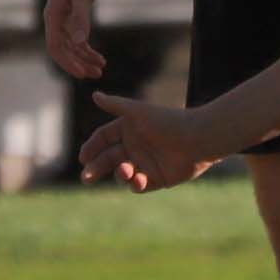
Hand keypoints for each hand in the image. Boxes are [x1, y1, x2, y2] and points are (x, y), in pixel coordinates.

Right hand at [44, 0, 105, 79]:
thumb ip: (81, 18)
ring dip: (84, 58)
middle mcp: (55, 19)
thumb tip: (80, 42)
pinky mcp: (73, 15)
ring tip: (100, 69)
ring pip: (71, 46)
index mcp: (52, 15)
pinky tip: (99, 57)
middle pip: (63, 50)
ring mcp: (64, 18)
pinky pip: (78, 37)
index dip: (67, 62)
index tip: (81, 73)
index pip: (55, 47)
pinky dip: (87, 48)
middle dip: (78, 64)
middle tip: (95, 75)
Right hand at [81, 92, 215, 193]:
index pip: (103, 138)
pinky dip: (136, 184)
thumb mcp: (138, 112)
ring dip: (119, 174)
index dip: (92, 147)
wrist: (197, 138)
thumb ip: (115, 105)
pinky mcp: (157, 179)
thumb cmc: (167, 121)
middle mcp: (134, 146)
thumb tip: (94, 94)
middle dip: (96, 167)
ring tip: (125, 172)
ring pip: (122, 173)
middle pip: (108, 158)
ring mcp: (145, 163)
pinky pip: (139, 185)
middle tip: (86, 177)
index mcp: (128, 129)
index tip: (83, 157)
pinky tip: (139, 180)